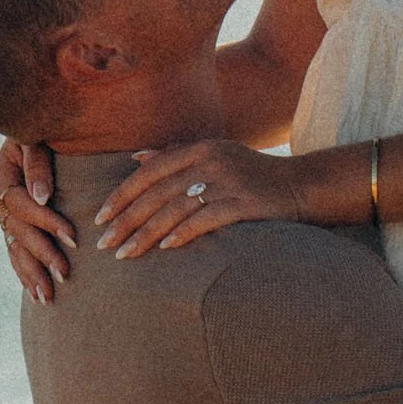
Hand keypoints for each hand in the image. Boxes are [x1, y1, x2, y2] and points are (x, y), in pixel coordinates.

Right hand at [0, 139, 75, 300]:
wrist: (34, 133)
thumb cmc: (41, 133)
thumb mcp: (36, 139)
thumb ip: (37, 164)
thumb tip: (42, 197)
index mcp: (0, 179)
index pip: (23, 206)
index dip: (47, 222)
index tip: (73, 237)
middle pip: (19, 233)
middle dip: (43, 255)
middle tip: (65, 275)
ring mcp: (2, 217)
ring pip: (16, 250)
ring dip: (32, 274)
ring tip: (49, 296)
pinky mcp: (10, 228)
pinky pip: (15, 254)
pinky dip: (26, 274)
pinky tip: (37, 295)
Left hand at [94, 139, 300, 256]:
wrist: (302, 185)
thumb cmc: (254, 175)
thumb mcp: (216, 156)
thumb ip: (176, 156)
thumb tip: (136, 158)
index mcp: (199, 148)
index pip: (149, 171)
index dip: (122, 195)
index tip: (100, 217)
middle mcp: (210, 161)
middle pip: (156, 193)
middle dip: (126, 220)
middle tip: (104, 244)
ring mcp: (227, 181)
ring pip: (174, 210)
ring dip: (146, 235)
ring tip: (125, 254)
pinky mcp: (244, 203)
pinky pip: (205, 220)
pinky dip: (183, 234)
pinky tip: (165, 249)